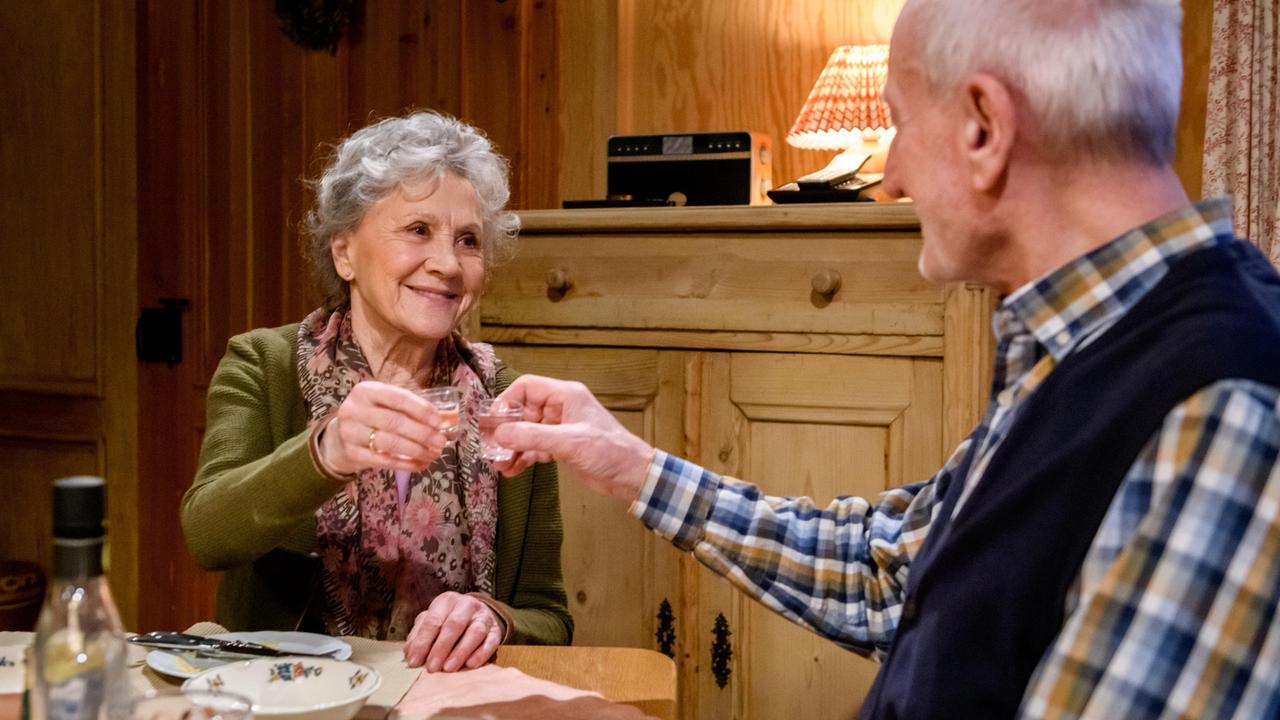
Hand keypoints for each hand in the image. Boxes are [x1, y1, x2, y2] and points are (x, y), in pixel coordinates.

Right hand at [319, 381, 447, 475]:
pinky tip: (421, 464)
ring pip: (389, 443)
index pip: (398, 398)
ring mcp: (350, 432)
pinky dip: (406, 464)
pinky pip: (383, 460)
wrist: (340, 436)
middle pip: (394, 422)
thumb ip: (412, 408)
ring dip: (416, 450)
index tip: (439, 421)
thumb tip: (447, 419)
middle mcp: (353, 409)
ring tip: (434, 454)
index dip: (421, 409)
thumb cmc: (373, 416)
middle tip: (440, 441)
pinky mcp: (352, 453)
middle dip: (422, 433)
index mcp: (366, 390)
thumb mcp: (386, 404)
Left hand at [403, 592, 502, 671]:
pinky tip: (470, 665)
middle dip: (441, 648)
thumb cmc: (447, 620)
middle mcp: (467, 605)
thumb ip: (419, 636)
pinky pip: (491, 641)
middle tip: (432, 668)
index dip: (422, 642)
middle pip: (455, 625)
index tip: (414, 662)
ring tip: (449, 669)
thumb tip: (410, 654)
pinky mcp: (496, 630)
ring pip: (475, 632)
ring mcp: (483, 617)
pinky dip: (481, 653)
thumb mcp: (431, 621)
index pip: (433, 620)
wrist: (476, 615)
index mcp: (447, 601)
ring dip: (461, 652)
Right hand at [490, 375, 653, 502]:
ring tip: (499, 464)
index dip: (507, 400)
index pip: (527, 387)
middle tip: (490, 447)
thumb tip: (499, 433)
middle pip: (523, 411)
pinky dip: (523, 457)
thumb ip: (532, 436)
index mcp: (566, 395)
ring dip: (512, 447)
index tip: (494, 420)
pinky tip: (512, 470)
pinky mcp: (561, 447)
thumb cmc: (609, 451)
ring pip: (527, 432)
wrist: (631, 476)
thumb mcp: (568, 442)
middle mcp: (561, 408)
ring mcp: (560, 428)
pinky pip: (535, 448)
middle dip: (506, 430)